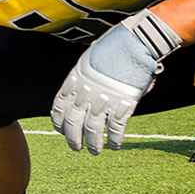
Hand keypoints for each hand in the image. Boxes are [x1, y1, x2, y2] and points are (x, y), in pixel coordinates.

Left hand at [49, 10, 181, 153]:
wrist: (135, 42)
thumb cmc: (115, 47)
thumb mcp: (90, 60)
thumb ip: (86, 79)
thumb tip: (85, 95)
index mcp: (75, 79)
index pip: (60, 106)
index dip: (59, 121)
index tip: (60, 130)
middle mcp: (86, 91)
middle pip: (74, 121)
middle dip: (73, 138)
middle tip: (76, 148)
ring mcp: (104, 99)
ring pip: (94, 129)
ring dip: (93, 144)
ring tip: (95, 151)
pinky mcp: (124, 103)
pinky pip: (116, 128)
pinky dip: (115, 140)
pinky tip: (115, 146)